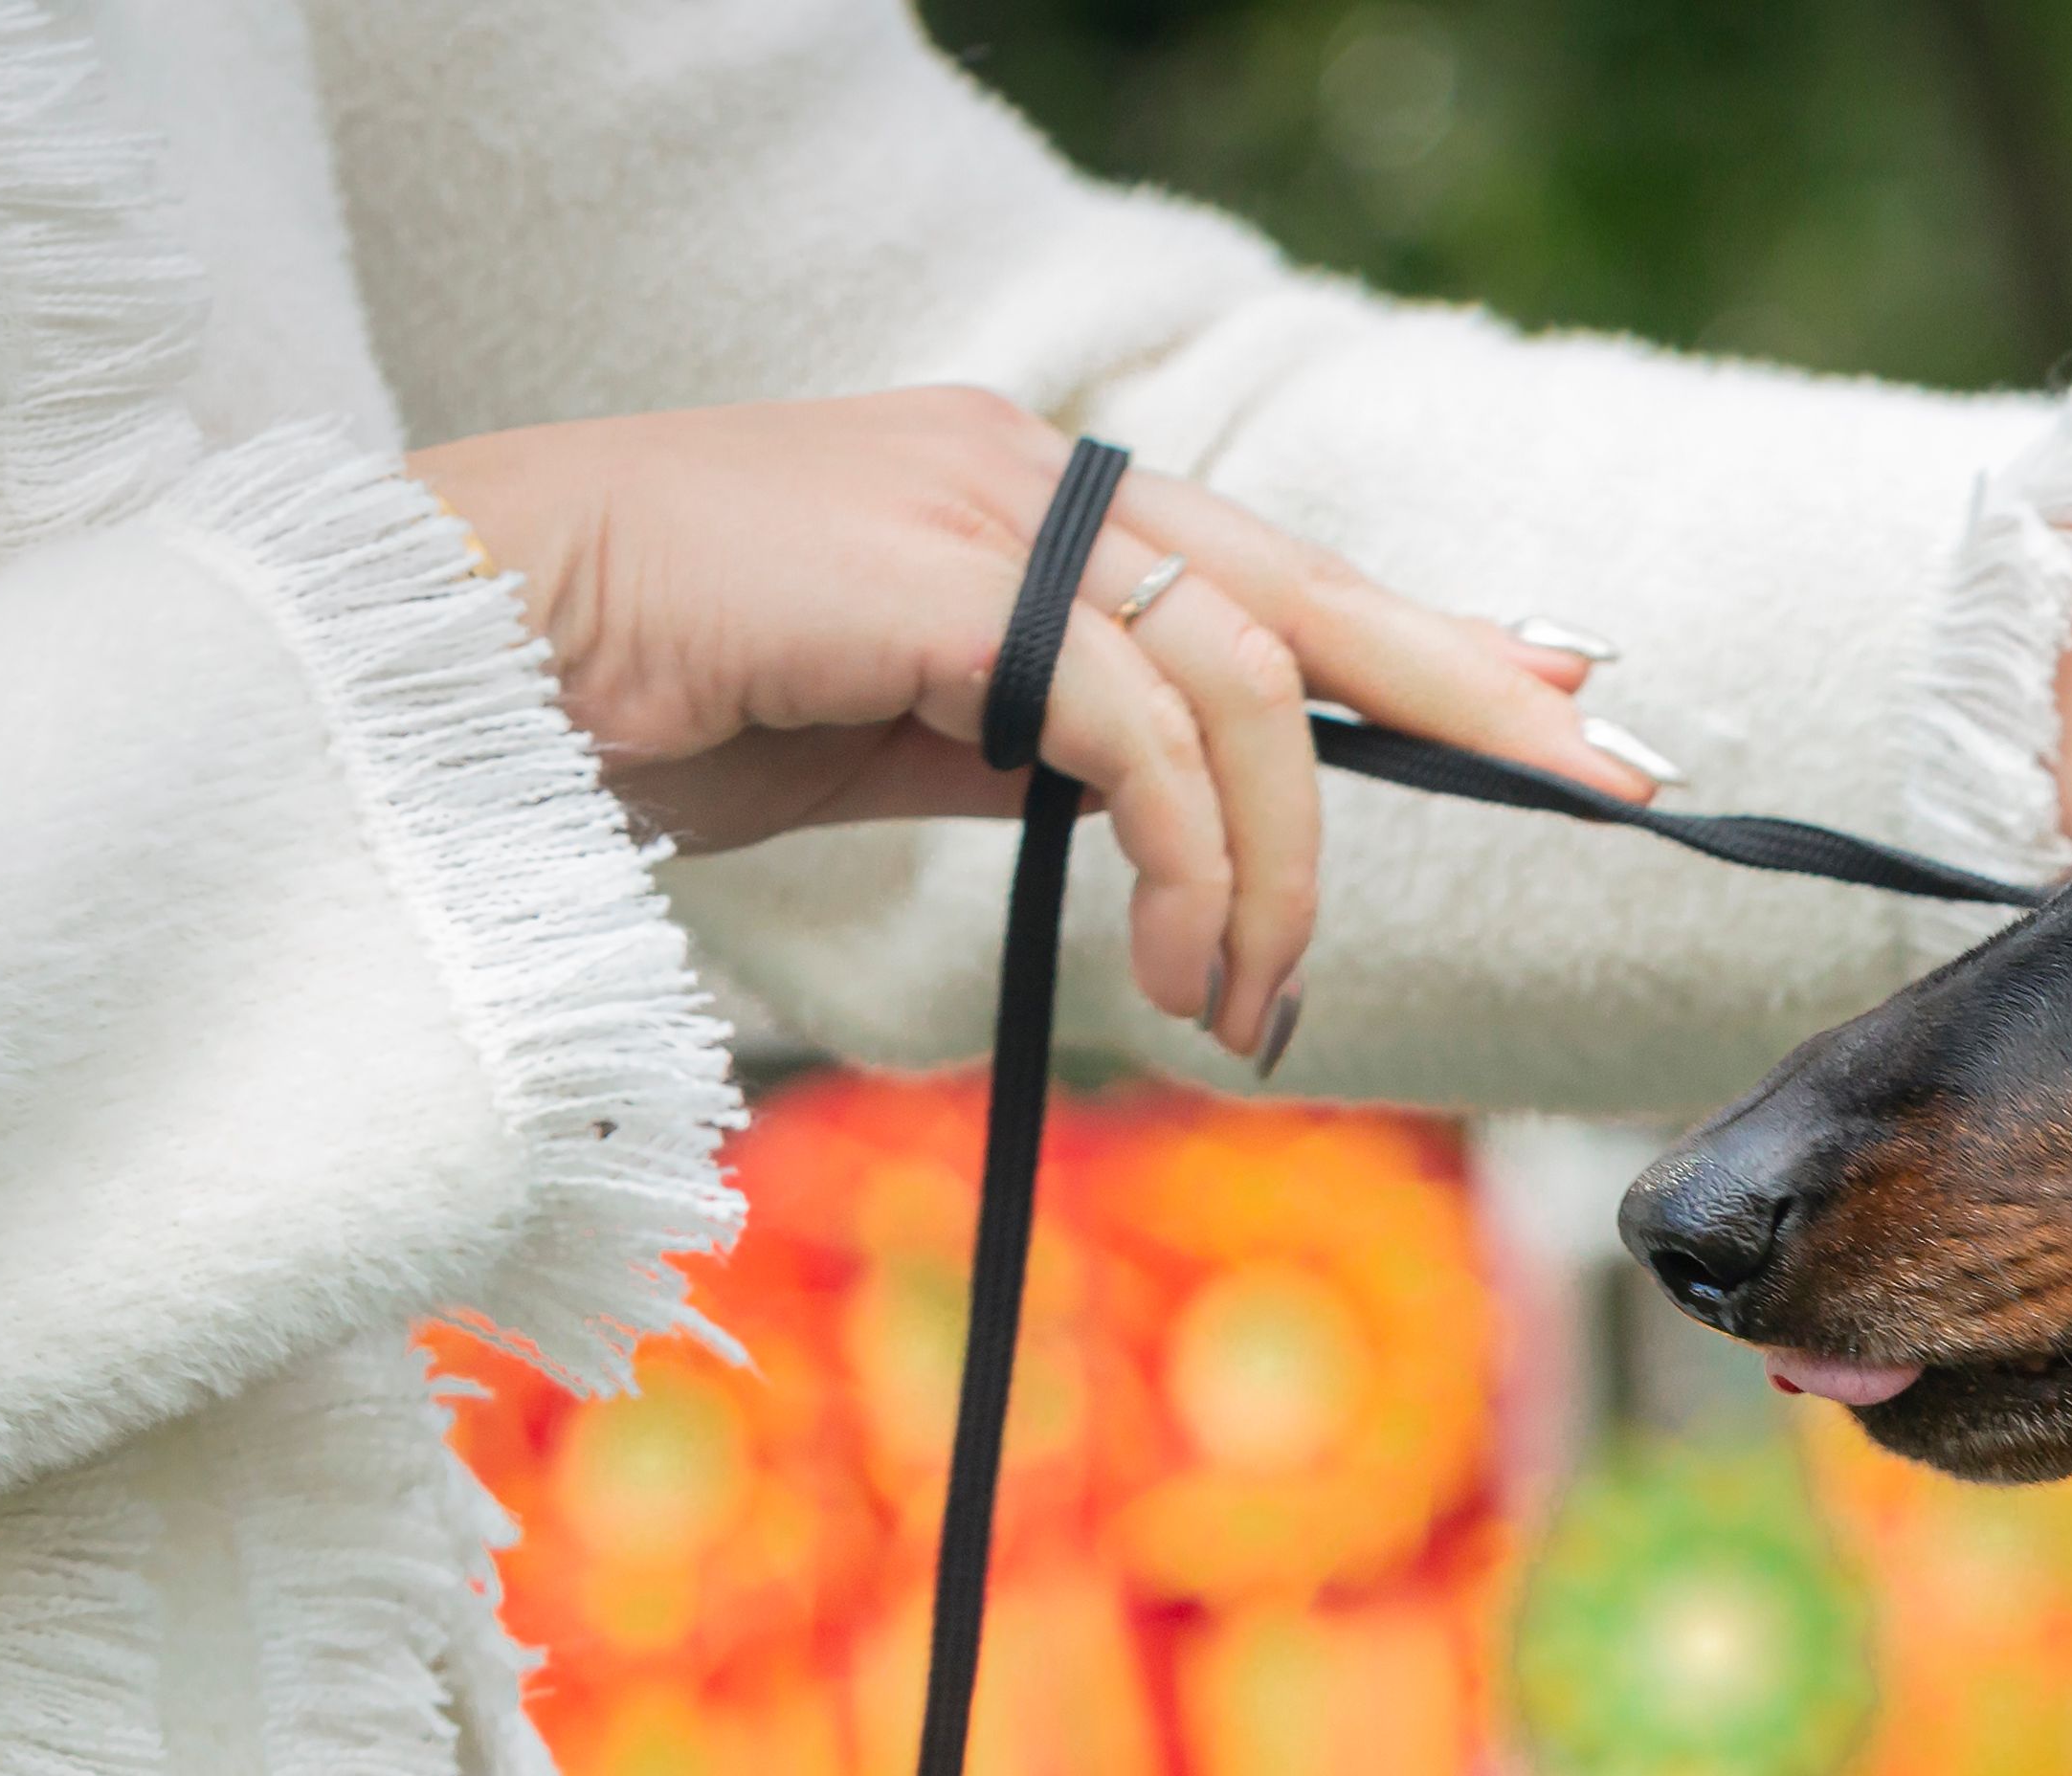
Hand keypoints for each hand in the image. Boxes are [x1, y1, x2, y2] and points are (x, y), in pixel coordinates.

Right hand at [411, 389, 1654, 1062]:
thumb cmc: (634, 702)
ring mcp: (985, 507)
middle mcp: (1022, 475)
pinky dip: (1195, 858)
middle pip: (1301, 591)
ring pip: (1237, 685)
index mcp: (1012, 498)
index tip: (1557, 679)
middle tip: (1622, 772)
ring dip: (1279, 870)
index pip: (1260, 563)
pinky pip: (1140, 728)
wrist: (449, 658)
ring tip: (1250, 1005)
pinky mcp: (944, 574)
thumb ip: (1018, 744)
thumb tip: (1143, 815)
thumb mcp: (878, 736)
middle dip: (1476, 688)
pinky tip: (1191, 966)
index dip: (1420, 627)